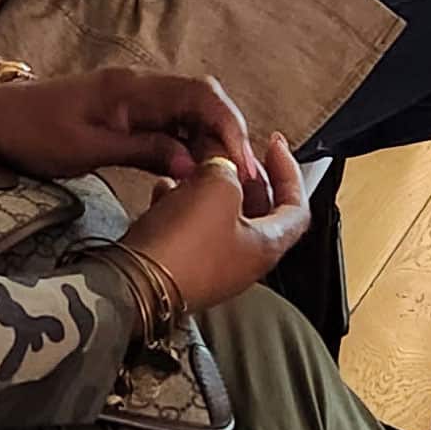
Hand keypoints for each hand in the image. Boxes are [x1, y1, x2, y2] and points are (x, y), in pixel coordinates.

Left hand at [0, 67, 274, 210]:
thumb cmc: (35, 132)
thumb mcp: (87, 149)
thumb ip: (142, 151)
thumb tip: (192, 163)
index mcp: (133, 90)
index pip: (201, 95)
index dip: (230, 126)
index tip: (244, 164)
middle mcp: (141, 87)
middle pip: (204, 101)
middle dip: (229, 136)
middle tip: (243, 180)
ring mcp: (135, 99)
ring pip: (190, 113)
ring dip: (211, 142)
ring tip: (225, 181)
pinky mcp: (128, 113)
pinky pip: (170, 123)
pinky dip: (188, 145)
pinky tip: (193, 172)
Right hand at [119, 133, 312, 313]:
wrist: (133, 283)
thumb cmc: (181, 247)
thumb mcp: (217, 189)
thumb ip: (228, 166)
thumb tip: (221, 157)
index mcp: (265, 246)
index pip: (296, 207)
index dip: (290, 172)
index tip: (276, 146)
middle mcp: (243, 260)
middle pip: (258, 209)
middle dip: (243, 175)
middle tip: (230, 152)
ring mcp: (212, 264)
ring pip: (219, 214)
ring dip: (208, 186)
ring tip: (192, 167)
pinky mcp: (182, 264)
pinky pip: (189, 227)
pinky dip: (181, 204)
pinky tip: (166, 190)